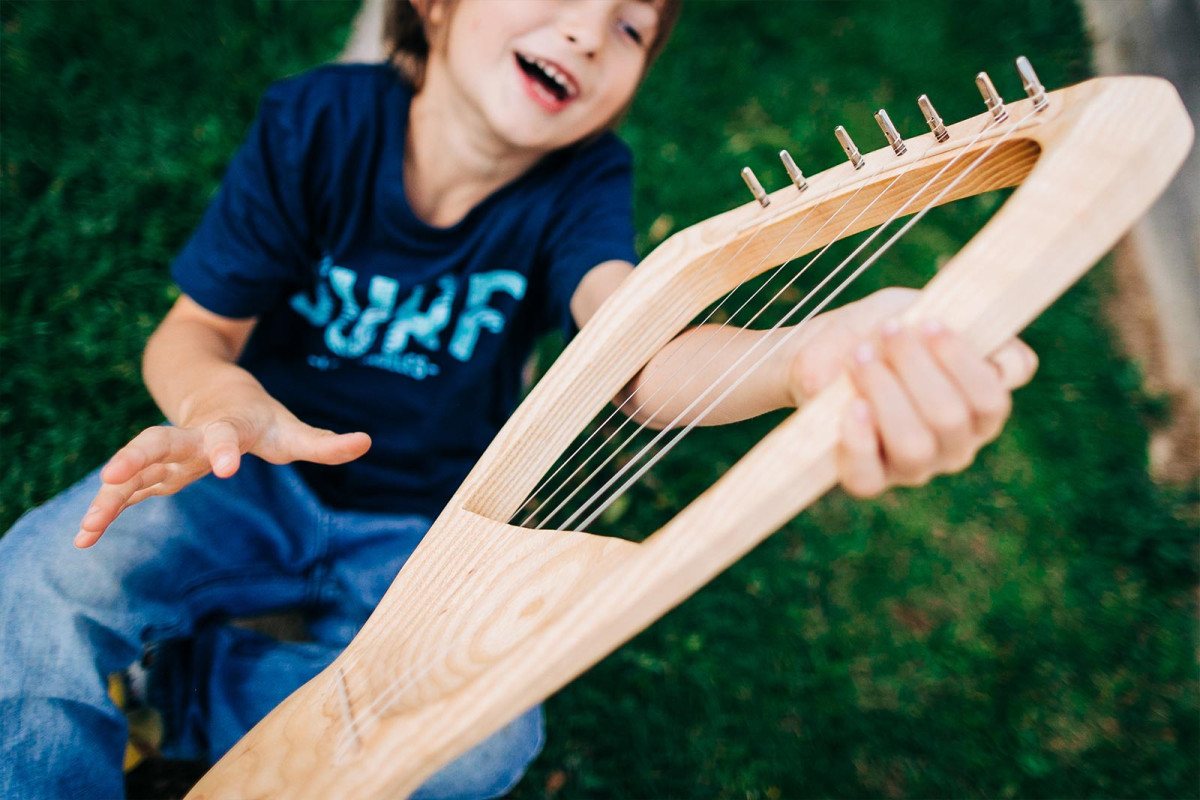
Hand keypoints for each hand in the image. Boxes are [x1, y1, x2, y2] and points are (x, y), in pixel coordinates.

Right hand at [75, 397, 369, 547]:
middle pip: (159, 441)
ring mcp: (165, 454)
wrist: (211, 389)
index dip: (225, 448)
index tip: (227, 465)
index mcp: (226, 426)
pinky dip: (104, 512)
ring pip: (131, 469)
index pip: (225, 435)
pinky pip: (123, 492)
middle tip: (112, 476)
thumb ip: (324, 442)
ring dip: (109, 495)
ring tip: (86, 528)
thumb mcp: (291, 428)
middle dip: (137, 456)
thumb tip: (366, 442)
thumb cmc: (256, 416)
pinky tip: (83, 540)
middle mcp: (189, 437)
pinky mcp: (151, 473)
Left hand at [789, 288, 1037, 496]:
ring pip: (915, 447)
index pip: (996, 393)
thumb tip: (965, 345)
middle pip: (951, 417)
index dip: (964, 359)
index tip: (930, 323)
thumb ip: (936, 315)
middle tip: (888, 331)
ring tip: (860, 357)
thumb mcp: (904, 308)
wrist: (823, 353)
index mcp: (981, 398)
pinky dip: (859, 442)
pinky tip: (852, 407)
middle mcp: (959, 439)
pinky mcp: (872, 478)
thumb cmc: (875, 331)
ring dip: (885, 396)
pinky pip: (868, 478)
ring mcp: (917, 465)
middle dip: (915, 367)